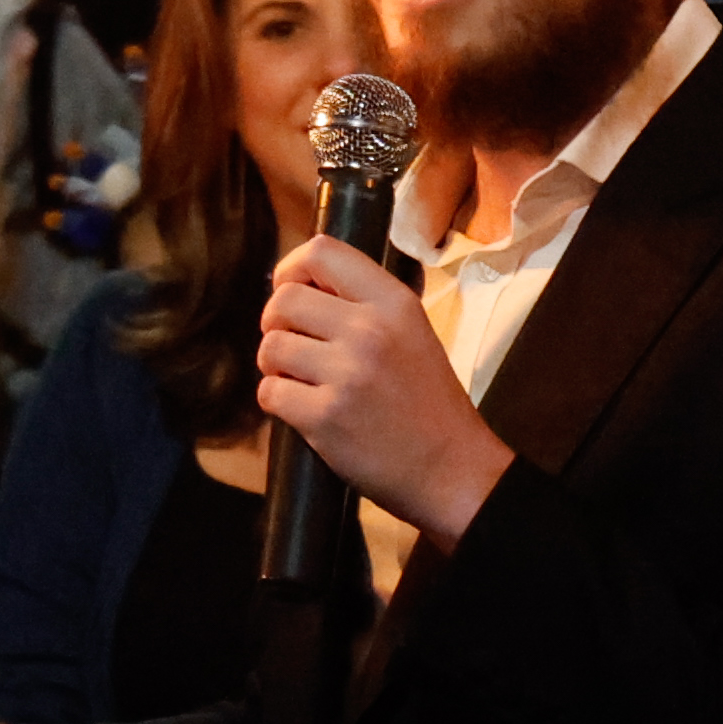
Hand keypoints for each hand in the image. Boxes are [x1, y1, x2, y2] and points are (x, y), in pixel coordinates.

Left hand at [258, 235, 508, 542]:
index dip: (290, 269)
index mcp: (394, 303)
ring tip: (301, 381)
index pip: (321, 252)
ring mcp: (346, 374)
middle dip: (276, 324)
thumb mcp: (413, 334)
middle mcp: (369, 330)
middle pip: (283, 300)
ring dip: (275, 366)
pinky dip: (278, 401)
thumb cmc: (430, 405)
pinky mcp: (324, 417)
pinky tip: (304, 410)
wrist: (453, 471)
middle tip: (294, 347)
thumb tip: (299, 285)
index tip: (291, 291)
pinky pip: (269, 392)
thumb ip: (365, 306)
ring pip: (270, 347)